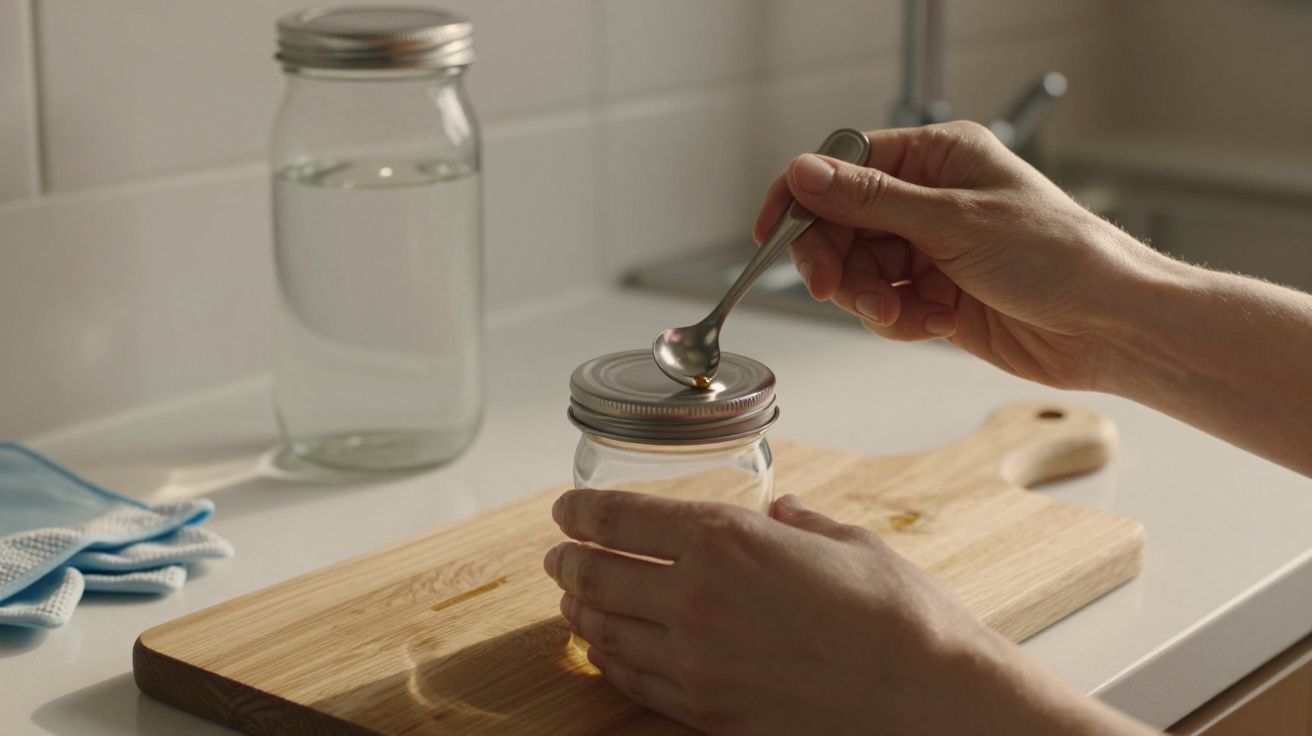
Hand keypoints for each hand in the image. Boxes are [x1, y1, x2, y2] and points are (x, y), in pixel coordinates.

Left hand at [543, 489, 1152, 734]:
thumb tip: (779, 511)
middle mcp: (697, 598)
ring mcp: (697, 661)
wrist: (928, 700)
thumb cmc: (899, 615)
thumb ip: (798, 522)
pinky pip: (633, 681)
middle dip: (568, 560)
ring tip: (573, 600)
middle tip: (560, 554)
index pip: (622, 518)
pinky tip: (606, 650)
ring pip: (605, 631)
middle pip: (598, 574)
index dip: (582, 511)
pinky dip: (609, 661)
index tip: (568, 509)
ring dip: (579, 611)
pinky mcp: (707, 710)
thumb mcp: (847, 541)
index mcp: (728, 540)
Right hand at [754, 121, 1159, 389]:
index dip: (804, 197)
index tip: (773, 230)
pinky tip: (935, 322)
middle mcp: (930, 200)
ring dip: (870, 298)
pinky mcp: (936, 295)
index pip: (845, 166)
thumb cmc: (1060, 257)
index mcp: (938, 158)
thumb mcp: (954, 221)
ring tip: (903, 313)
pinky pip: (885, 306)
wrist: (1108, 326)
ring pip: (859, 271)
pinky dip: (898, 320)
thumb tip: (807, 173)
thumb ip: (871, 201)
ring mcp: (932, 249)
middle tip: (835, 288)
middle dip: (837, 261)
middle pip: (843, 224)